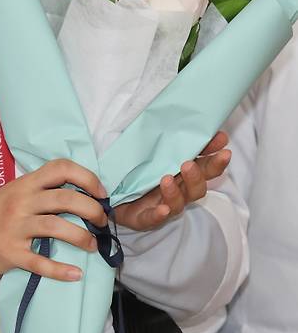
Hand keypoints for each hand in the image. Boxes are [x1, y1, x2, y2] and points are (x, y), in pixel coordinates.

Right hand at [0, 159, 107, 281]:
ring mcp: (15, 227)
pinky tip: (76, 274)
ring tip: (93, 245)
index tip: (101, 193)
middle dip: (92, 210)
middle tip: (101, 222)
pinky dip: (61, 270)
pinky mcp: (10, 252)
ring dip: (82, 237)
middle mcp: (21, 201)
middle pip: (65, 199)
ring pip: (56, 227)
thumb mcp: (17, 191)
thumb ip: (43, 189)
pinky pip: (40, 262)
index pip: (60, 168)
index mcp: (26, 183)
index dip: (87, 178)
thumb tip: (83, 193)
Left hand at [115, 131, 230, 231]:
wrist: (109, 191)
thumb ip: (159, 134)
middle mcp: (177, 190)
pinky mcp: (143, 218)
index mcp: (181, 173)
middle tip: (191, 162)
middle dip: (202, 174)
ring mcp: (161, 205)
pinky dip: (158, 215)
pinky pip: (153, 219)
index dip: (214, 154)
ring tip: (167, 178)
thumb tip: (169, 113)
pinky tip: (162, 209)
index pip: (204, 165)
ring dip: (176, 192)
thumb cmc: (133, 167)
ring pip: (178, 203)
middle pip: (198, 186)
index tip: (221, 139)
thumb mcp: (145, 147)